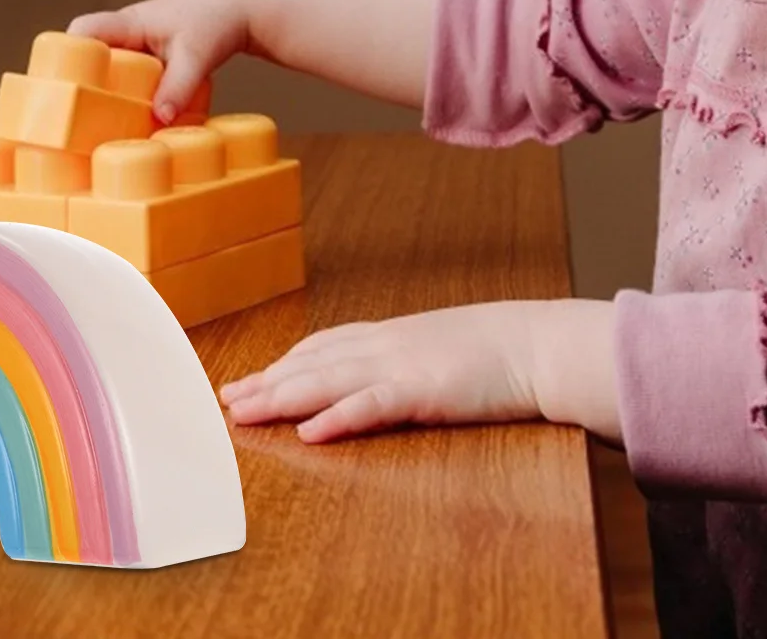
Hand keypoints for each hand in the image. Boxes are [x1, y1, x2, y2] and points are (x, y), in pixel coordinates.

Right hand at [70, 0, 256, 122]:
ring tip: (93, 126)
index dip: (66, 54)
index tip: (60, 84)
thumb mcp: (197, 56)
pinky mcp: (150, 59)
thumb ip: (178, 87)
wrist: (240, 10)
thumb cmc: (216, 22)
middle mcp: (127, 32)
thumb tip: (159, 119)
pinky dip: (125, 95)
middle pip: (87, 55)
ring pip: (108, 69)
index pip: (83, 30)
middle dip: (77, 82)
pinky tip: (127, 121)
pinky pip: (127, 77)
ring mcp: (138, 46)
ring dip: (102, 92)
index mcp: (129, 23)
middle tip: (72, 117)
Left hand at [218, 299, 620, 443]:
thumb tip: (384, 373)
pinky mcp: (423, 390)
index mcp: (395, 335)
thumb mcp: (443, 346)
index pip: (326, 346)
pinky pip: (372, 405)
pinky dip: (337, 417)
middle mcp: (388, 344)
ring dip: (281, 398)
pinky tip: (310, 432)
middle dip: (266, 382)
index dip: (285, 362)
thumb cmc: (500, 348)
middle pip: (313, 363)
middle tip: (227, 398)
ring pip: (328, 381)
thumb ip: (409, 356)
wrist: (540, 343)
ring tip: (244, 413)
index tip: (253, 376)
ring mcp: (403, 365)